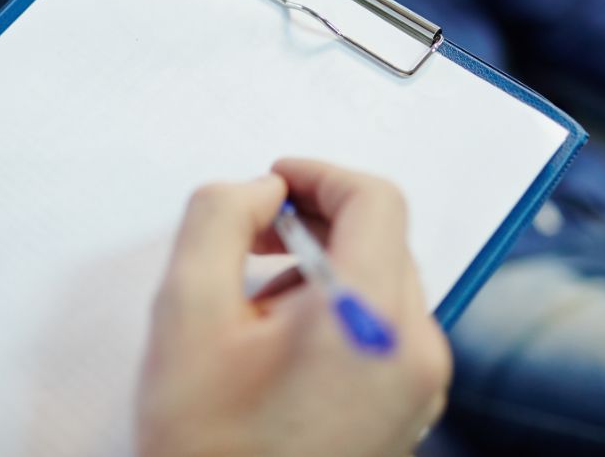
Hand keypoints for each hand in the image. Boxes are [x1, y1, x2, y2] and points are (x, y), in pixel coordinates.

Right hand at [136, 158, 451, 456]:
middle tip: (248, 241)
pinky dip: (338, 313)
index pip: (375, 200)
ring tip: (253, 316)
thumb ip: (217, 221)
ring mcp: (420, 388)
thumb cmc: (208, 452)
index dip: (319, 175)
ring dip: (321, 272)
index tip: (272, 184)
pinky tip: (278, 350)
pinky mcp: (409, 414)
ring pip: (381, 284)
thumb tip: (259, 191)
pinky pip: (385, 330)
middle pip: (381, 240)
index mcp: (374, 320)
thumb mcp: (184, 317)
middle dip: (314, 225)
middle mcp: (417, 351)